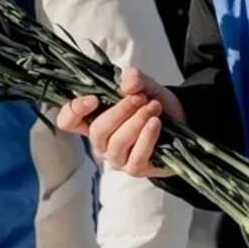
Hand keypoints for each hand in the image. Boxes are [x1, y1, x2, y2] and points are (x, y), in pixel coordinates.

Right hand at [56, 68, 184, 177]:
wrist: (181, 120)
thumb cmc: (151, 103)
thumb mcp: (143, 84)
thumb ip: (133, 78)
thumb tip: (128, 85)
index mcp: (93, 119)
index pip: (67, 121)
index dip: (73, 111)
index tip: (93, 98)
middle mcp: (100, 142)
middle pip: (97, 131)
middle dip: (119, 112)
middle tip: (139, 98)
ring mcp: (116, 158)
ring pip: (117, 143)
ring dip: (136, 122)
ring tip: (153, 107)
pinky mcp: (135, 169)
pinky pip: (136, 157)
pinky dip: (147, 137)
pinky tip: (156, 123)